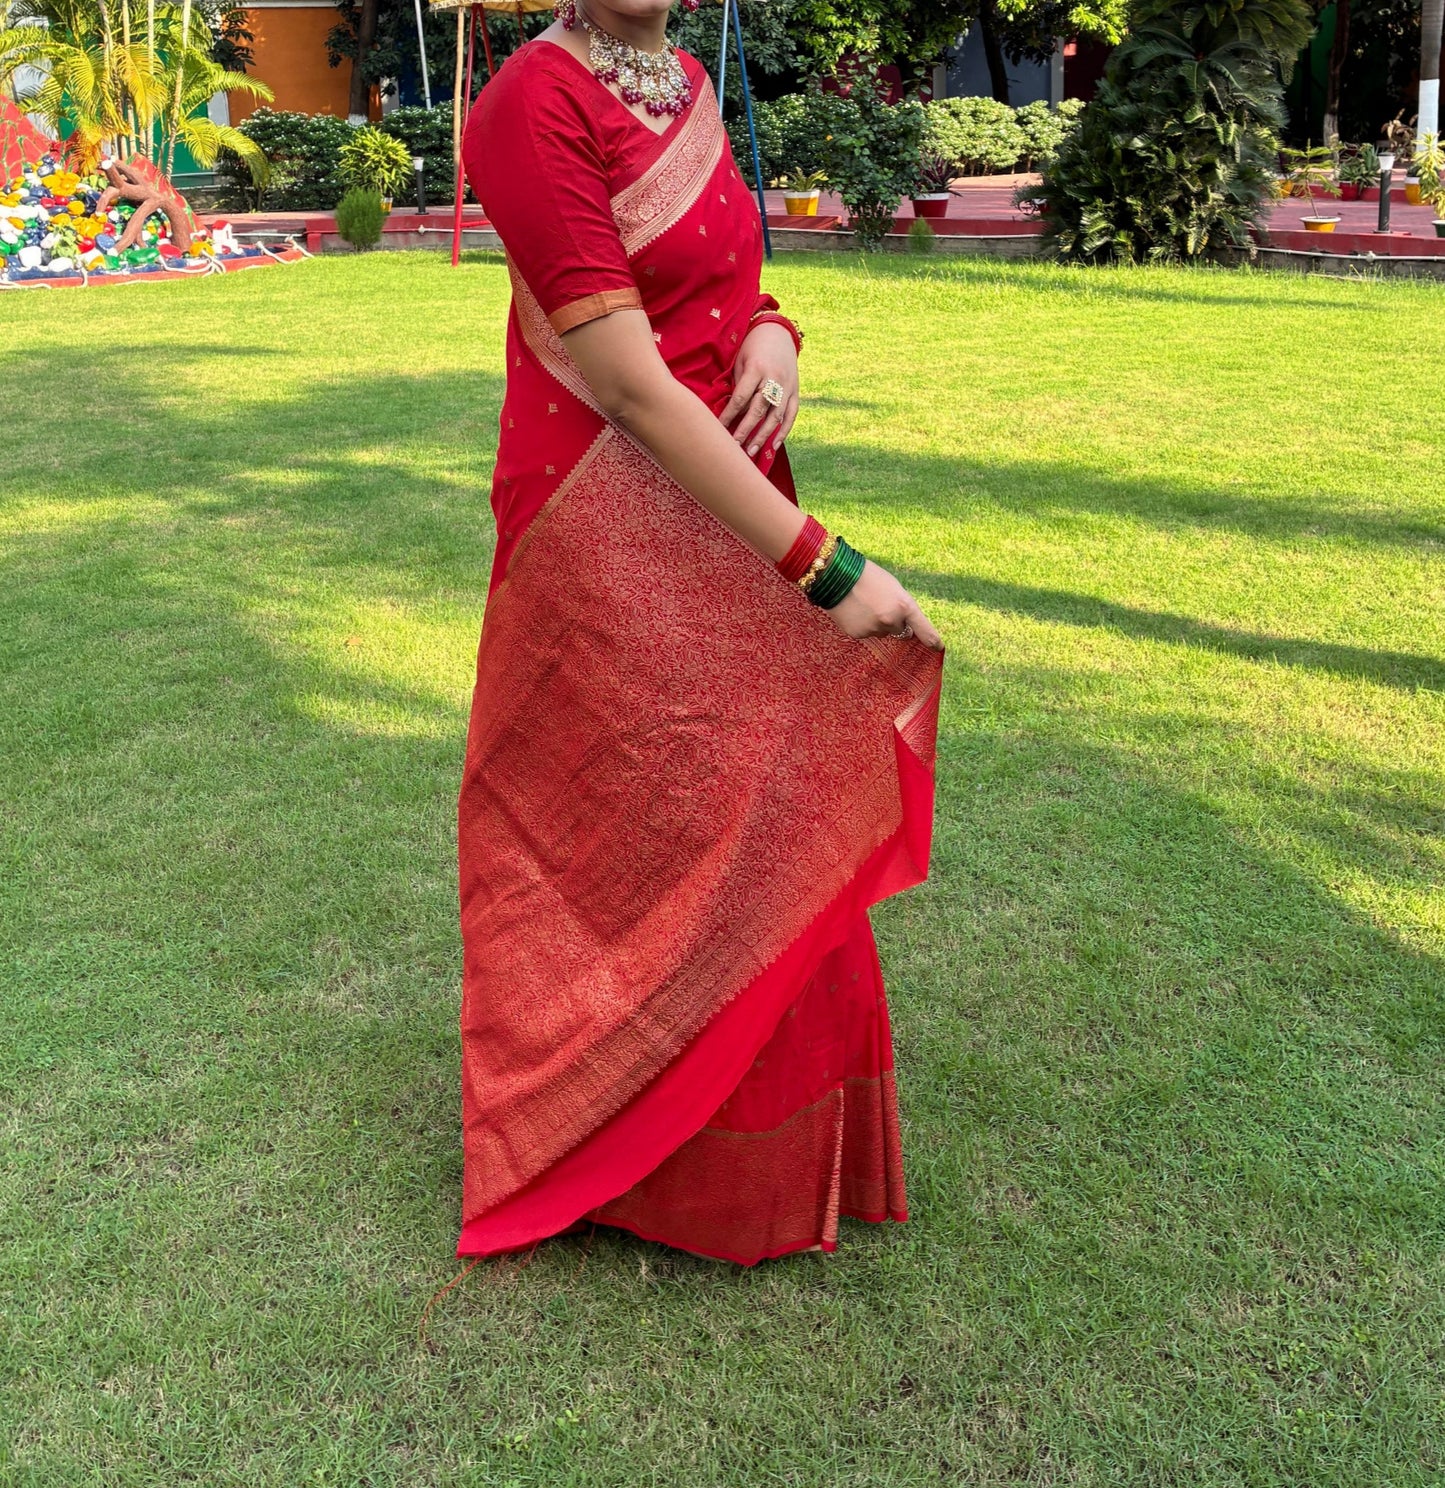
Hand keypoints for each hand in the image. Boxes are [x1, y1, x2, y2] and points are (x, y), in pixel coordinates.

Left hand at [720, 322, 798, 458]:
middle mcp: (774, 378)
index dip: (730, 416)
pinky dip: (784, 431)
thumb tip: (733, 415)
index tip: (720, 430)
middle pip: (759, 410)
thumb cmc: (752, 347)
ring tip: (752, 451)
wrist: (778, 332)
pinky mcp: (796, 390)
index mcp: (756, 369)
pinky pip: (791, 414)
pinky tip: (774, 445)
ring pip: (776, 416)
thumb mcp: (741, 362)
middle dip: (746, 430)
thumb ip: (739, 387)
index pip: (741, 398)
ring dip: (764, 436)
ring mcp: (788, 386)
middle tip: (735, 447)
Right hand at [824, 560, 943, 649]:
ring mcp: (874, 629)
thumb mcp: (893, 587)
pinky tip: (854, 611)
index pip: (924, 629)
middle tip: (880, 605)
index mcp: (904, 605)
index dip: (932, 640)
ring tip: (864, 605)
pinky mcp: (858, 635)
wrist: (836, 576)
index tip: (938, 647)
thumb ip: (902, 606)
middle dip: (894, 622)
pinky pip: (866, 633)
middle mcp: (891, 621)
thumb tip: (904, 625)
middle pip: (900, 630)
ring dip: (877, 623)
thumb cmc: (868, 576)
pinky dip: (862, 625)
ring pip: (881, 632)